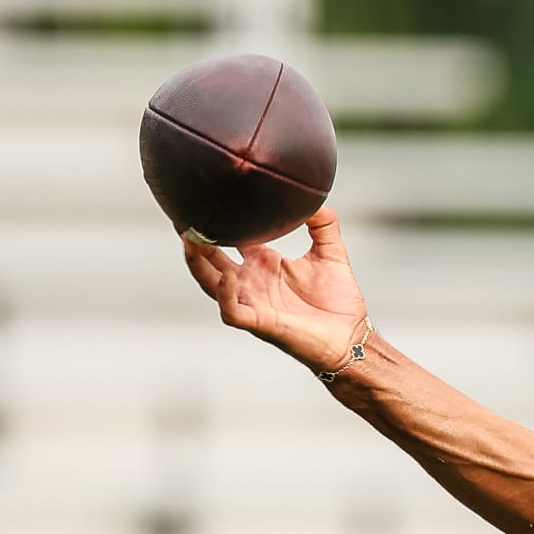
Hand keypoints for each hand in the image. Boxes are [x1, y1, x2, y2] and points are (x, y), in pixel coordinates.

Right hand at [179, 208, 368, 371]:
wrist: (351, 336)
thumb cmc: (338, 299)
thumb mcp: (331, 252)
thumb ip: (323, 224)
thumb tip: (316, 197)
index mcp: (263, 263)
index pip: (230, 239)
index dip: (216, 222)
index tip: (205, 197)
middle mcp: (251, 282)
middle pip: (209, 259)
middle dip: (193, 240)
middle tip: (181, 216)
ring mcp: (252, 302)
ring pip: (210, 284)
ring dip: (197, 264)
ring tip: (190, 239)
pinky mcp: (260, 323)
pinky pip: (231, 310)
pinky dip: (226, 294)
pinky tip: (228, 275)